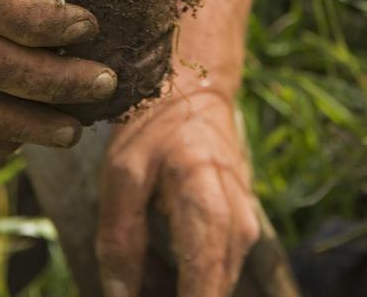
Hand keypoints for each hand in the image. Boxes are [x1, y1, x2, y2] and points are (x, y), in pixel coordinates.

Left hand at [96, 90, 259, 296]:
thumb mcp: (122, 173)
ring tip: (144, 266)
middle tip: (137, 279)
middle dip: (172, 295)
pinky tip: (159, 257)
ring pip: (214, 287)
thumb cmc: (153, 128)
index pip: (204, 291)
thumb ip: (120, 240)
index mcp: (207, 208)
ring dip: (179, 287)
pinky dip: (188, 276)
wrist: (195, 90)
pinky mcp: (243, 231)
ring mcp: (246, 230)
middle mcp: (238, 226)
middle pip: (211, 293)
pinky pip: (216, 272)